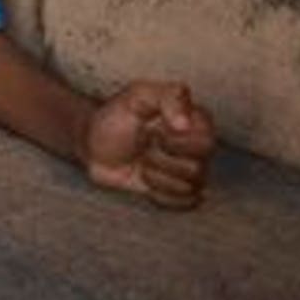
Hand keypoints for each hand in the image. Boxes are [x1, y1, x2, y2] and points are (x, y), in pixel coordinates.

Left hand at [82, 81, 215, 208]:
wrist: (94, 145)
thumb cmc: (116, 117)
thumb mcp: (137, 96)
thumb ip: (166, 98)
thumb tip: (185, 124)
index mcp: (196, 121)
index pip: (206, 141)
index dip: (175, 141)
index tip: (152, 130)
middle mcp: (199, 147)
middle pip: (197, 169)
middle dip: (161, 160)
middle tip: (145, 147)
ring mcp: (191, 171)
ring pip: (188, 188)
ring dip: (155, 176)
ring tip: (142, 161)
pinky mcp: (181, 192)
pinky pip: (185, 203)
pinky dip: (159, 194)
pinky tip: (146, 179)